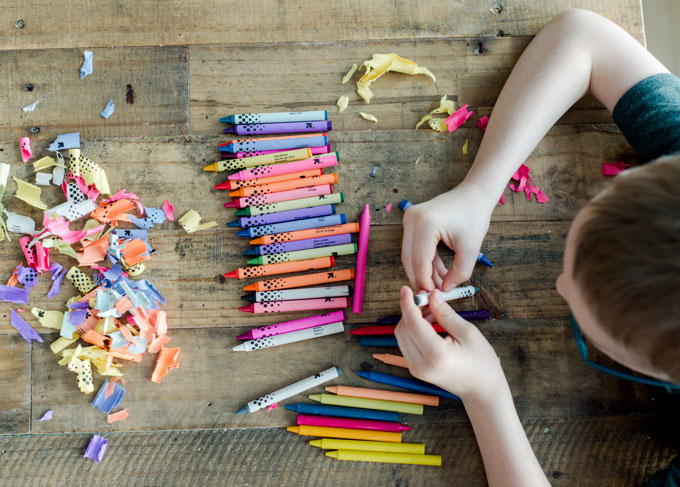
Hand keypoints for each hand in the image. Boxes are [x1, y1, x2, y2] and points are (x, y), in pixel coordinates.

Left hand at [395, 286, 504, 402]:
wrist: (482, 391)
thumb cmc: (481, 362)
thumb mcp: (468, 332)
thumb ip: (446, 313)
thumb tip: (432, 295)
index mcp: (435, 354)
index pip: (412, 323)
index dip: (407, 303)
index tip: (406, 289)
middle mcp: (420, 364)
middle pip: (403, 328)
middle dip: (411, 310)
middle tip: (428, 299)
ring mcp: (416, 369)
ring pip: (401, 335)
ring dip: (411, 319)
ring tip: (433, 312)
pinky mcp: (415, 369)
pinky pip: (406, 343)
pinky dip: (413, 330)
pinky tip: (429, 323)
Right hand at [401, 182, 492, 291]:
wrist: (473, 194)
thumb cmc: (474, 216)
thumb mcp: (471, 249)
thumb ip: (459, 273)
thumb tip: (445, 290)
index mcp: (426, 224)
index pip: (420, 262)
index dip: (426, 282)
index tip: (434, 297)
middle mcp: (412, 219)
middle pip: (409, 259)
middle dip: (419, 279)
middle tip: (431, 296)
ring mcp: (409, 219)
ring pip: (409, 255)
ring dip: (422, 272)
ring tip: (437, 285)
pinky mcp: (412, 221)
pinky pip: (414, 247)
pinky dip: (424, 261)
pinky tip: (436, 273)